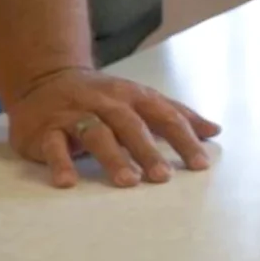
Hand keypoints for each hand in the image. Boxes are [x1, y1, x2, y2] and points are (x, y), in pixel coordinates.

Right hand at [8, 68, 219, 190]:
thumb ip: (175, 115)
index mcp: (133, 96)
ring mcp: (75, 114)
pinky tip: (68, 182)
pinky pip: (53, 145)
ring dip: (113, 157)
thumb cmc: (102, 97)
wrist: (45, 79)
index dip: (183, 139)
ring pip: (96, 133)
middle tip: (164, 177)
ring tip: (128, 181)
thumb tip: (214, 130)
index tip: (201, 164)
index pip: (164, 116)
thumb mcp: (140, 100)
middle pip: (130, 125)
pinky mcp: (46, 129)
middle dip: (148, 150)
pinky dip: (60, 163)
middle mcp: (106, 102)